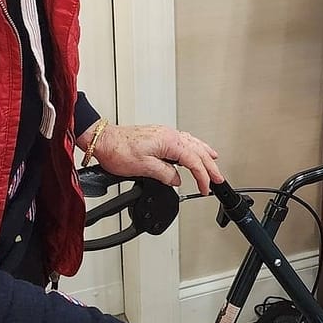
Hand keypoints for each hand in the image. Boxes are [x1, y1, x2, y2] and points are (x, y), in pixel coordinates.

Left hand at [85, 123, 222, 194]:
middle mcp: (169, 135)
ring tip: (213, 161)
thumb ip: (165, 175)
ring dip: (203, 154)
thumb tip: (176, 180)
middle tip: (218, 179)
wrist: (103, 140)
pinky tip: (192, 149)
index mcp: (169, 142)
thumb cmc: (119, 151)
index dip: (202, 176)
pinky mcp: (158, 135)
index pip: (193, 161)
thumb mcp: (144, 168)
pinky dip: (193, 147)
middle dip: (209, 166)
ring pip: (191, 143)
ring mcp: (164, 134)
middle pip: (197, 151)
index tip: (205, 188)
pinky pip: (183, 140)